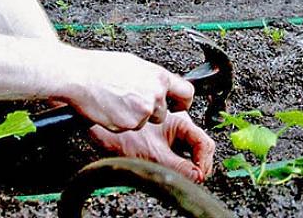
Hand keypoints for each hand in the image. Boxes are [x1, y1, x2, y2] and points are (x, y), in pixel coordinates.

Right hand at [65, 50, 193, 131]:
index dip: (182, 101)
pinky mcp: (127, 125)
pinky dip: (121, 121)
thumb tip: (163, 85)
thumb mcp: (135, 64)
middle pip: (164, 112)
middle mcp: (154, 96)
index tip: (178, 103)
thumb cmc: (102, 67)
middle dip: (152, 110)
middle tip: (134, 100)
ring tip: (118, 100)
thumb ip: (154, 78)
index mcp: (159, 77)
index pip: (187, 93)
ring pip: (146, 122)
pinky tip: (111, 107)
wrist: (79, 77)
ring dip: (136, 116)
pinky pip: (129, 128)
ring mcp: (141, 113)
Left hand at [89, 112, 214, 181]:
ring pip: (187, 152)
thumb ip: (178, 167)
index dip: (203, 162)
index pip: (204, 143)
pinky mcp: (159, 140)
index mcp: (180, 122)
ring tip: (176, 175)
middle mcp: (178, 125)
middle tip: (190, 180)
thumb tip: (198, 177)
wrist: (99, 128)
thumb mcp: (153, 155)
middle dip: (196, 165)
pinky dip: (174, 164)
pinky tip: (165, 169)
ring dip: (185, 166)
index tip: (198, 177)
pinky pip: (174, 154)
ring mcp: (169, 132)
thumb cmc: (121, 135)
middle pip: (198, 148)